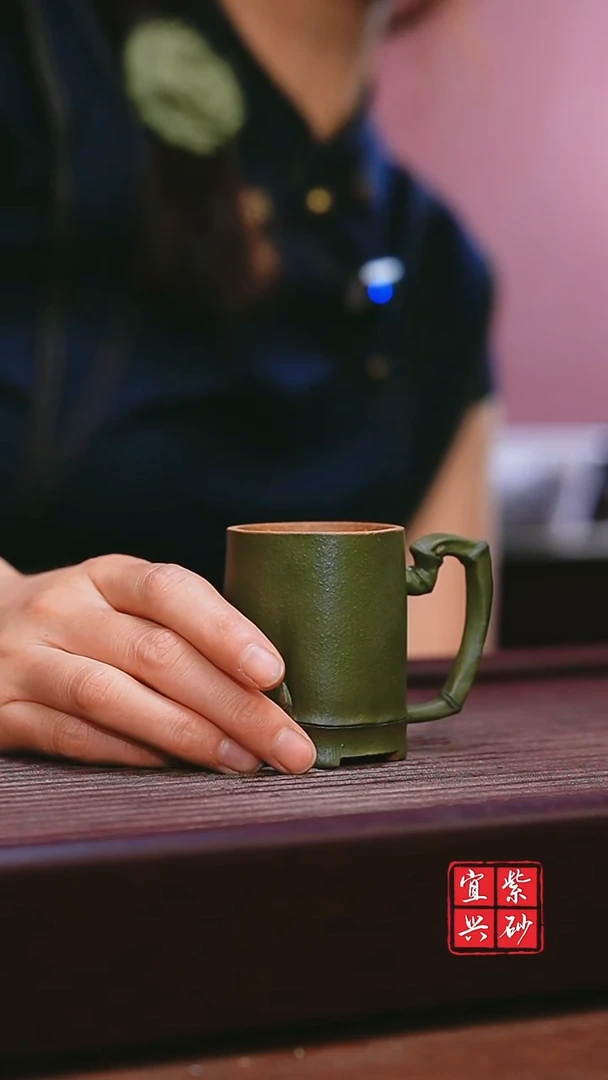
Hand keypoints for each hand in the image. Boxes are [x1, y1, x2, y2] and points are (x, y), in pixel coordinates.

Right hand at [0, 555, 315, 773]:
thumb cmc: (80, 625)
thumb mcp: (119, 603)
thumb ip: (178, 627)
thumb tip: (270, 684)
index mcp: (105, 576)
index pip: (170, 590)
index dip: (225, 630)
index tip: (275, 673)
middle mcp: (64, 610)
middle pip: (156, 653)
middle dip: (233, 704)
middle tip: (289, 746)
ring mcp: (28, 661)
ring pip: (113, 697)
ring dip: (188, 734)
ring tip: (244, 762)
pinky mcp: (4, 712)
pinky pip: (74, 736)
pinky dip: (132, 755)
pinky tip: (178, 770)